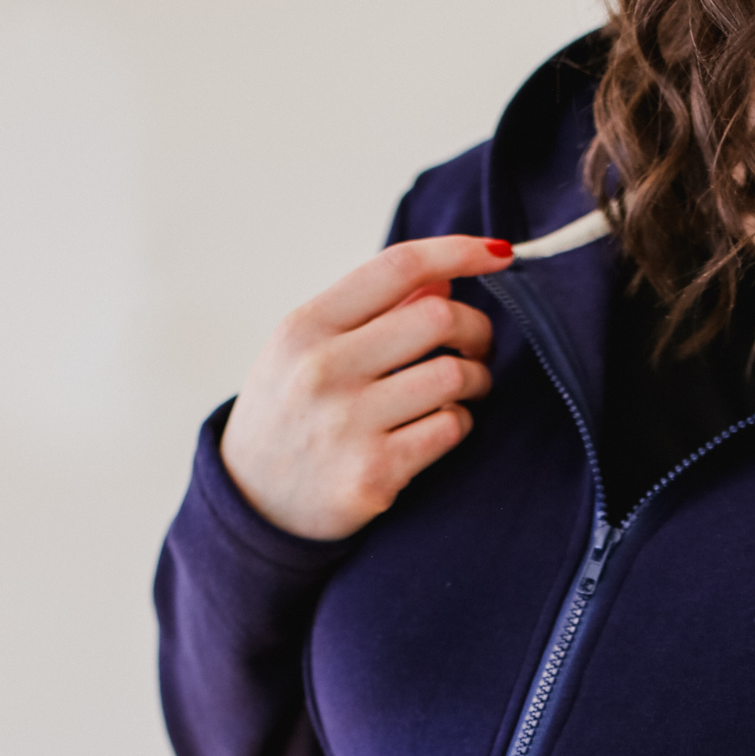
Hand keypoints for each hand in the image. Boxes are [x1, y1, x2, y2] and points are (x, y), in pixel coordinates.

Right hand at [220, 235, 512, 541]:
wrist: (255, 503)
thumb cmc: (288, 415)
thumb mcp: (305, 350)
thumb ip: (370, 312)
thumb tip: (442, 279)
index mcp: (306, 327)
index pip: (397, 268)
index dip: (458, 252)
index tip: (498, 255)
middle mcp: (324, 370)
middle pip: (438, 318)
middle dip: (476, 329)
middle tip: (476, 346)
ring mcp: (349, 424)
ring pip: (453, 375)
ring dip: (476, 380)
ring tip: (465, 389)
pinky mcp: (375, 473)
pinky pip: (450, 428)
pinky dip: (460, 422)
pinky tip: (443, 425)